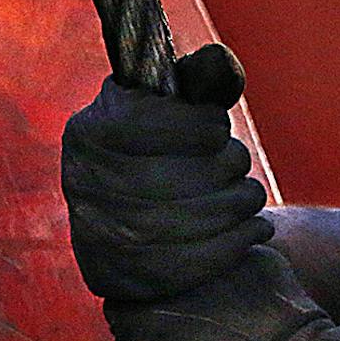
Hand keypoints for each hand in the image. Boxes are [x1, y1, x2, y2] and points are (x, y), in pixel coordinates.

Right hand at [62, 42, 266, 301]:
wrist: (134, 224)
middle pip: (180, 173)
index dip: (203, 126)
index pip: (156, 124)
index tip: (217, 130)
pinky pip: (197, 261)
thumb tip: (221, 62)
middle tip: (237, 164)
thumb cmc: (165, 150)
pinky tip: (254, 227)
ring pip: (194, 217)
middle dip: (227, 165)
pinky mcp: (125, 278)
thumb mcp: (174, 108)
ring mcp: (100, 237)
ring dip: (239, 202)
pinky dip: (238, 241)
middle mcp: (85, 184)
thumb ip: (199, 81)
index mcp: (90, 131)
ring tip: (248, 195)